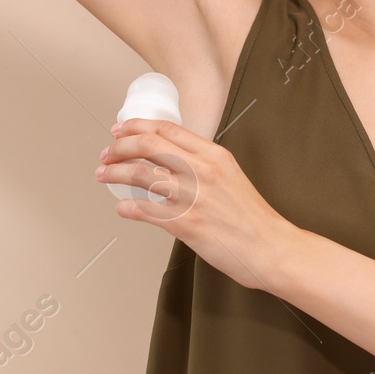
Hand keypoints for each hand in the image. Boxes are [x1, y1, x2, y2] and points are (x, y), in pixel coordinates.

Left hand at [97, 117, 296, 290]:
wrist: (270, 247)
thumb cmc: (252, 218)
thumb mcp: (231, 177)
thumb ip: (204, 166)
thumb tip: (173, 163)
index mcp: (214, 155)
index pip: (167, 129)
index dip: (137, 126)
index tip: (121, 130)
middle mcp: (202, 170)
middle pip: (149, 145)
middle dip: (120, 146)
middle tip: (107, 152)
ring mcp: (193, 196)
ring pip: (142, 174)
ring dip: (115, 173)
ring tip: (104, 174)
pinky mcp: (186, 223)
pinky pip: (145, 210)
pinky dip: (127, 207)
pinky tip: (122, 208)